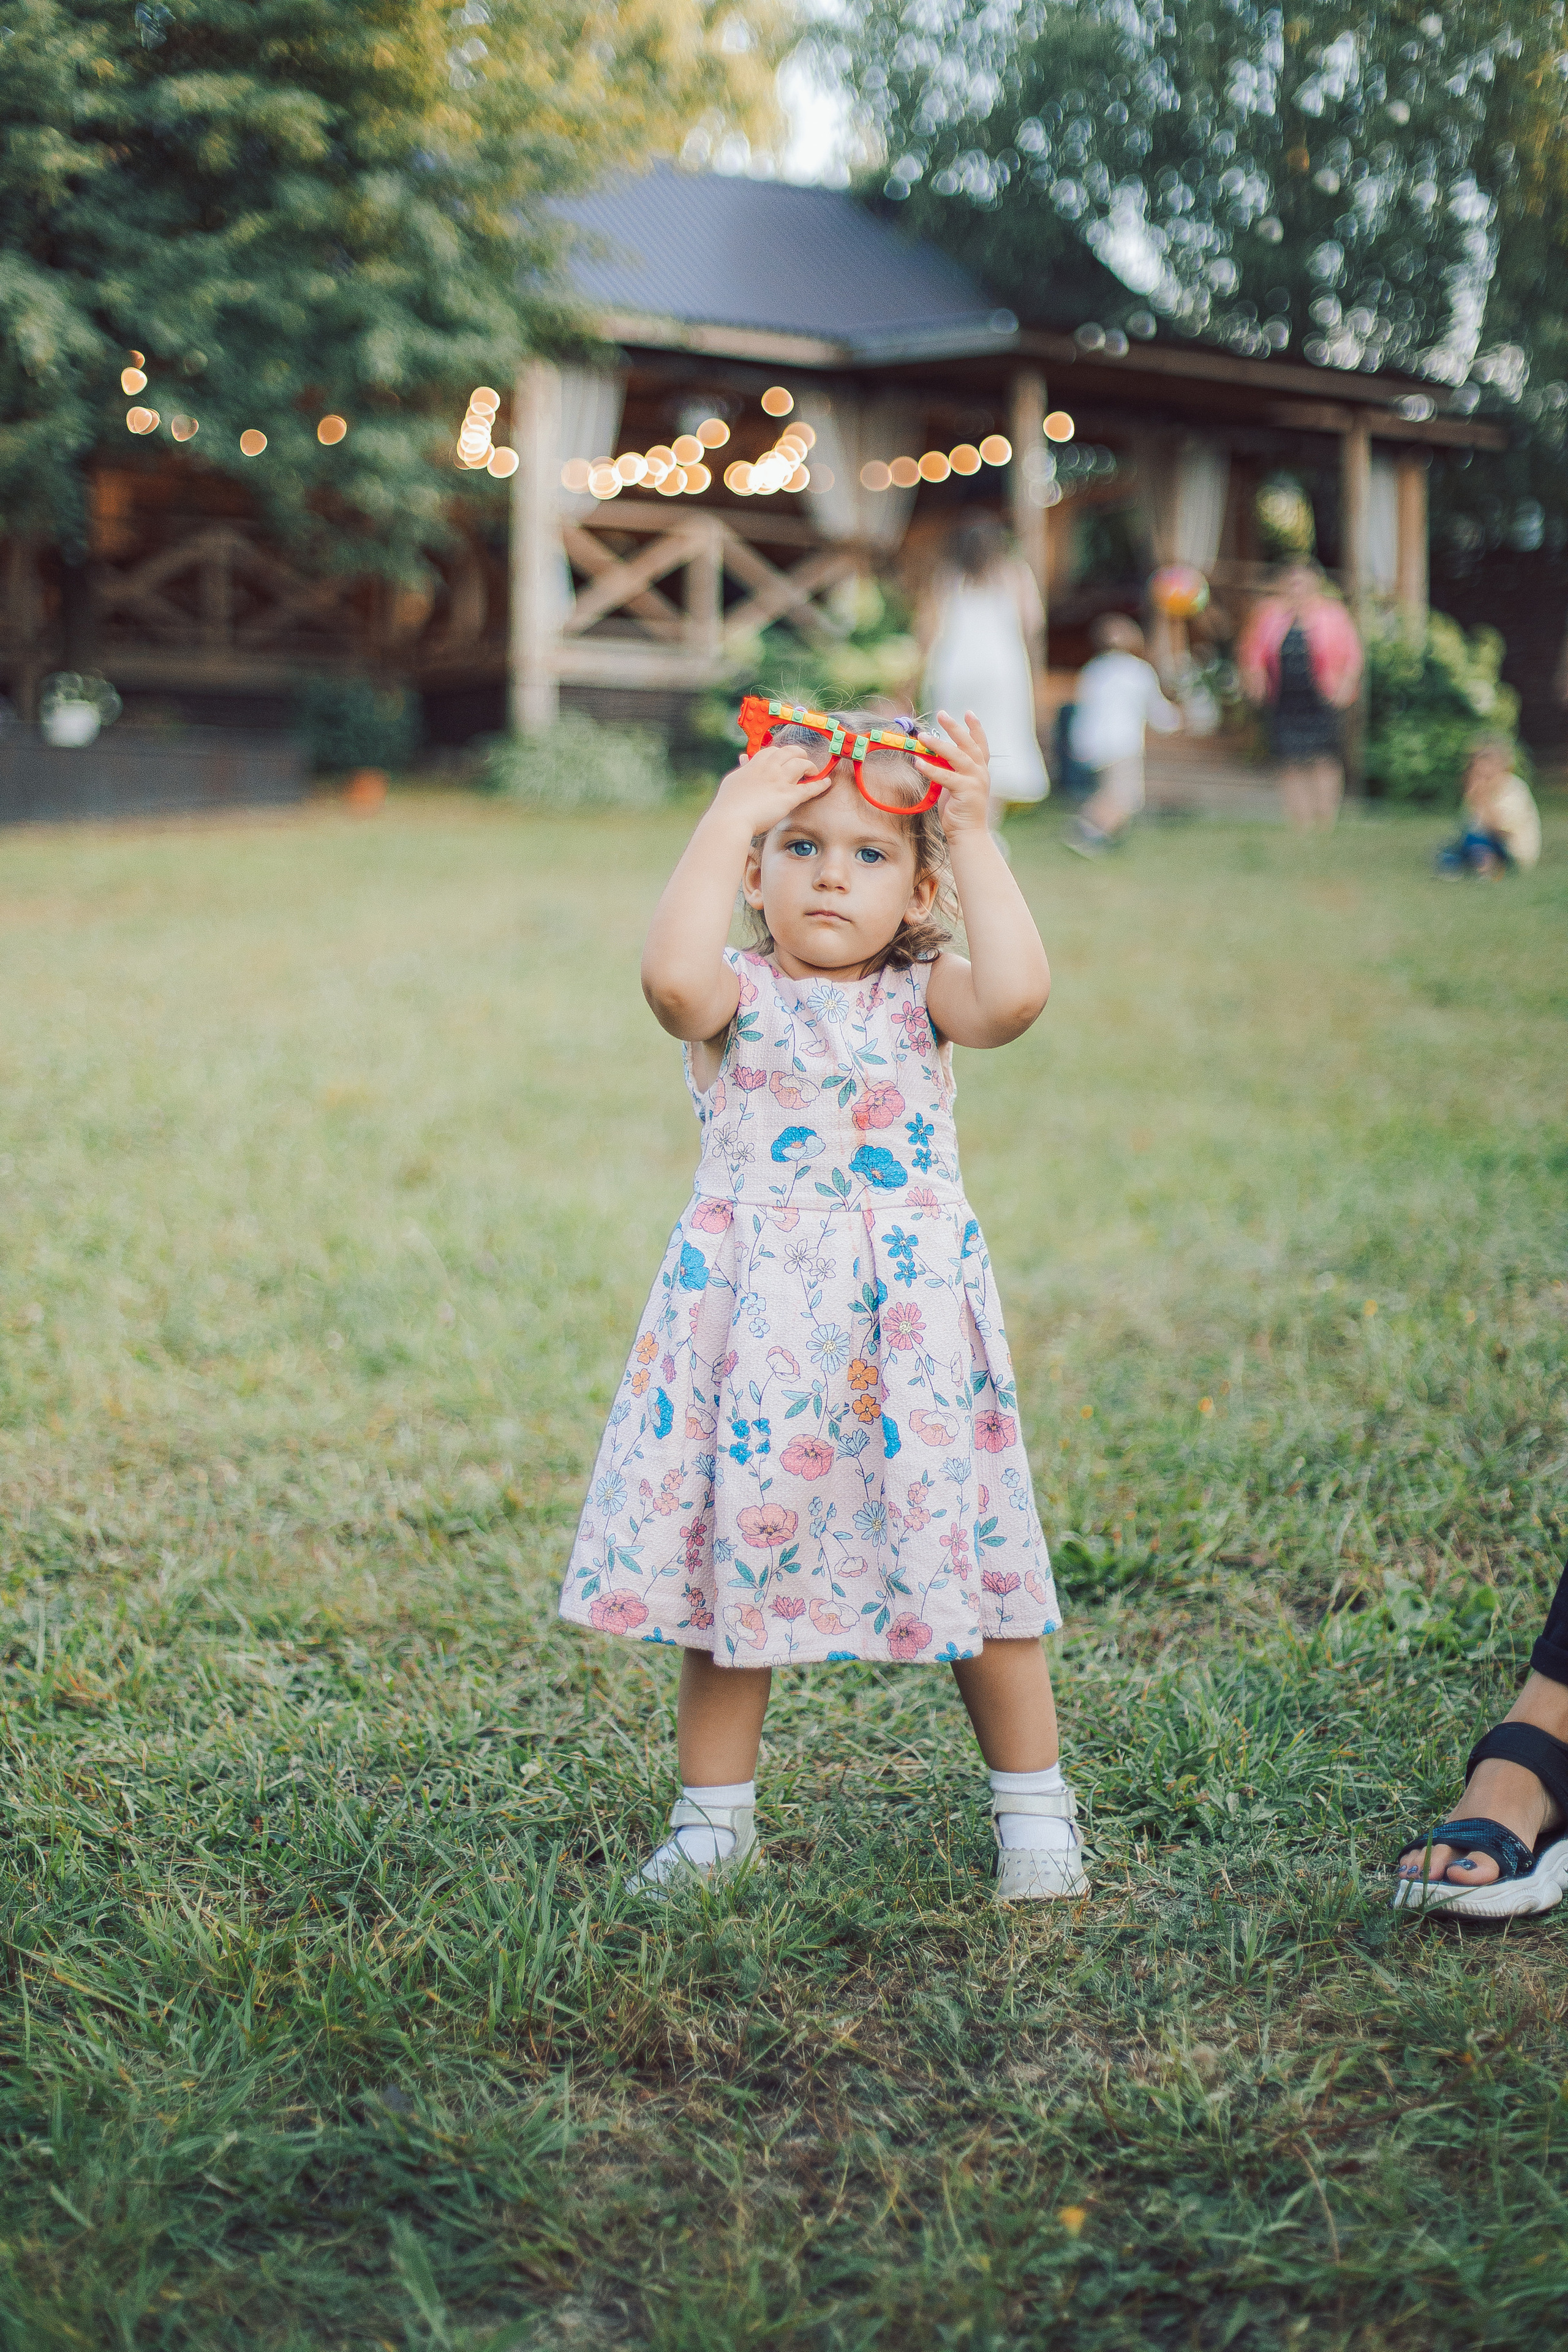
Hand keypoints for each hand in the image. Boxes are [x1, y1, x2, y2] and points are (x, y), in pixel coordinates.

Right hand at [714, 741, 832, 834]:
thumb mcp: (732, 780)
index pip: (772, 751)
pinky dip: (820, 784)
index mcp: (755, 764)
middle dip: (799, 754)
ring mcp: (780, 781)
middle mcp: (769, 768)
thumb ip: (742, 768)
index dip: (781, 754)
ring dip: (810, 767)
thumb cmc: (728, 804)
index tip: (784, 759)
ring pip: (802, 764)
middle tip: (803, 761)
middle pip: (791, 752)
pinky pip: (810, 788)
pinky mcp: (789, 797)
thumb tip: (744, 758)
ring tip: (813, 772)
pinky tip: (826, 783)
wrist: (731, 819)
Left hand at [918, 709, 991, 837]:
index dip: (975, 728)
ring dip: (938, 744)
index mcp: (980, 771)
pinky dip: (931, 769)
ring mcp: (975, 781)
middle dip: (954, 727)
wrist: (968, 835)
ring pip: (957, 756)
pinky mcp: (966, 791)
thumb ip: (948, 771)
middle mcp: (981, 773)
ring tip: (922, 736)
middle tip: (941, 714)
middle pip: (968, 744)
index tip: (968, 712)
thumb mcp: (954, 786)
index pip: (980, 744)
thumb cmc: (959, 812)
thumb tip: (931, 757)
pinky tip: (918, 762)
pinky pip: (946, 776)